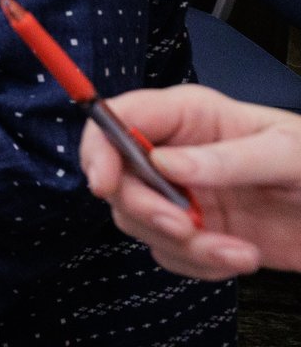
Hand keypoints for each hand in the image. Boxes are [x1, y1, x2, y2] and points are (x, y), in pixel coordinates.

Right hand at [83, 84, 300, 278]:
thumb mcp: (288, 153)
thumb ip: (228, 158)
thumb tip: (165, 164)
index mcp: (188, 116)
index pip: (118, 117)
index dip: (100, 147)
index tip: (106, 183)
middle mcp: (174, 152)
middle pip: (118, 177)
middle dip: (145, 209)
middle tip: (183, 227)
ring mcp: (181, 195)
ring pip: (138, 221)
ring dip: (183, 245)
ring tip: (236, 251)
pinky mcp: (195, 232)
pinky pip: (169, 253)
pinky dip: (199, 265)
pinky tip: (240, 257)